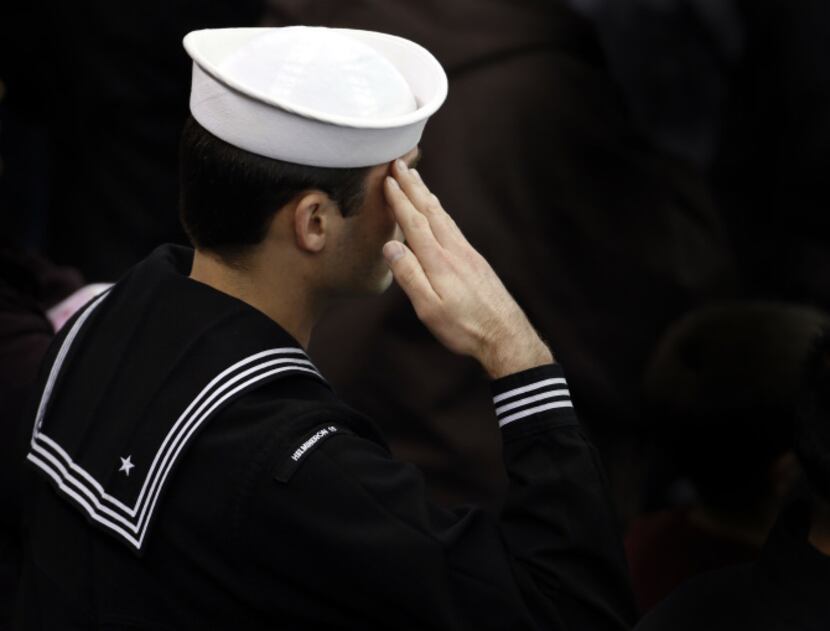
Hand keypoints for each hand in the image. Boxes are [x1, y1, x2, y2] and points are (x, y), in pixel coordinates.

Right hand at [382, 159, 552, 378]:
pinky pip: (453, 227)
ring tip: (416, 179)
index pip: (414, 222)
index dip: (400, 200)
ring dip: (427, 195)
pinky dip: (441, 211)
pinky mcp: (475, 261)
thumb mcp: (429, 309)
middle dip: (413, 186)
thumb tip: (390, 246)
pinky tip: (439, 211)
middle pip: (430, 211)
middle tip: (400, 163)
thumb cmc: (464, 327)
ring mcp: (467, 253)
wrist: (506, 336)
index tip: (387, 180)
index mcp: (439, 261)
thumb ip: (410, 276)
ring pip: (443, 216)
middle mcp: (454, 250)